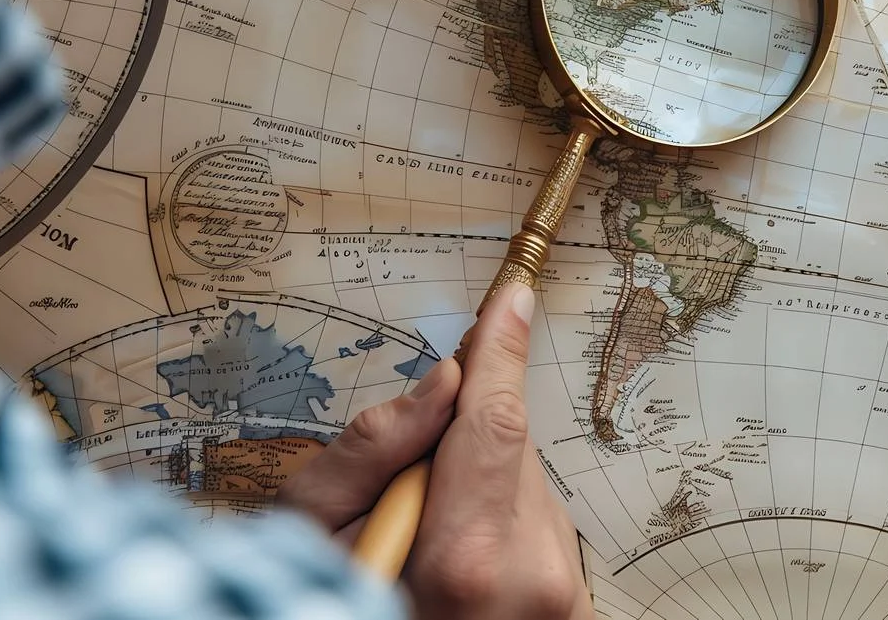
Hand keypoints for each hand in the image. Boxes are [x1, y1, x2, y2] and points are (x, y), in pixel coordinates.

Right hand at [279, 283, 590, 619]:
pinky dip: (500, 532)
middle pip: (512, 452)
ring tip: (427, 551)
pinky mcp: (573, 609)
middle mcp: (531, 579)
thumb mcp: (314, 536)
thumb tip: (443, 383)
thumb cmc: (329, 613)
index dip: (502, 351)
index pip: (497, 421)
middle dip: (463, 445)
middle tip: (404, 499)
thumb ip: (373, 451)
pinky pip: (539, 533)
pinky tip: (458, 572)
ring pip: (529, 491)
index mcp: (464, 559)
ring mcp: (561, 601)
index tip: (512, 299)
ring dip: (482, 494)